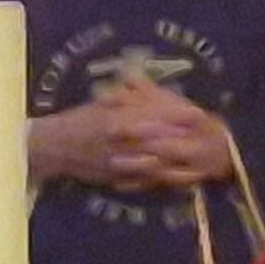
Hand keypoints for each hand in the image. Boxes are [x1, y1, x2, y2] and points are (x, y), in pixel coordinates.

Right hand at [28, 87, 242, 194]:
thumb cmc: (80, 120)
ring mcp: (121, 164)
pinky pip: (146, 181)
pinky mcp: (118, 179)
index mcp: (119, 120)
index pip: (155, 117)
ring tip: (204, 162)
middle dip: (185, 142)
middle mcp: (122, 144)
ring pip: (157, 165)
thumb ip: (128, 96)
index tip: (199, 114)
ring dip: (180, 164)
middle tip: (210, 140)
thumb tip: (146, 82)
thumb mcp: (103, 102)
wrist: (54, 148)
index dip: (178, 116)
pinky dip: (165, 179)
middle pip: (161, 143)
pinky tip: (182, 178)